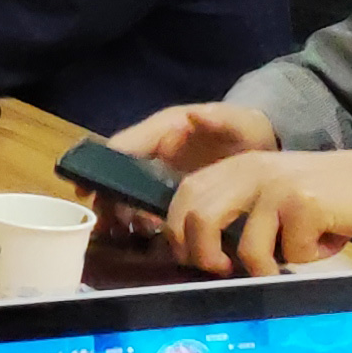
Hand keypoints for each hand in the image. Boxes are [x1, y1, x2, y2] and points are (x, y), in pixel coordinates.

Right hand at [84, 101, 281, 245]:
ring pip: (129, 194)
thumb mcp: (238, 122)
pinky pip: (147, 207)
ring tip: (133, 233)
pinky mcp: (172, 192)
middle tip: (118, 224)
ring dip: (124, 215)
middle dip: (111, 200)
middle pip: (118, 175)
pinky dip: (142, 223)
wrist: (265, 145)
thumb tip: (195, 114)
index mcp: (163, 129)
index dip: (101, 166)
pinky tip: (148, 238)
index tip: (86, 189)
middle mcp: (154, 150)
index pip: (122, 146)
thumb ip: (219, 118)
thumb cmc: (246, 130)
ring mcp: (162, 172)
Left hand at [164, 150, 351, 278]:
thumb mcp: (268, 196)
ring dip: (264, 267)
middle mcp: (251, 171)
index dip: (178, 230)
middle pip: (200, 218)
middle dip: (204, 256)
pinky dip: (305, 258)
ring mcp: (276, 186)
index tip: (190, 258)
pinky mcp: (303, 203)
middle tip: (224, 272)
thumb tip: (196, 254)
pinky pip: (289, 253)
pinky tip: (322, 242)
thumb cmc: (318, 200)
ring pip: (246, 248)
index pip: (186, 195)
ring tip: (287, 260)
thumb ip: (235, 212)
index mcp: (236, 167)